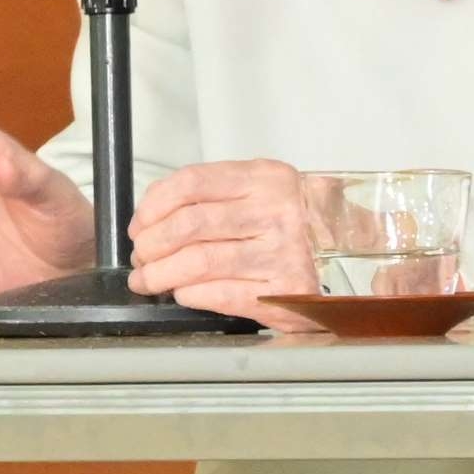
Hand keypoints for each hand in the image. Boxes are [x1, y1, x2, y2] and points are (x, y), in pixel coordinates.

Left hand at [128, 159, 316, 320]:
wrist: (334, 252)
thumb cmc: (281, 222)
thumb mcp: (253, 190)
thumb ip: (207, 194)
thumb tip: (150, 216)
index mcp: (264, 179)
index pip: (193, 183)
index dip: (154, 206)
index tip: (139, 225)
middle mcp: (277, 212)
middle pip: (190, 224)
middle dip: (152, 245)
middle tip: (141, 257)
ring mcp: (282, 252)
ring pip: (200, 261)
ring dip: (162, 274)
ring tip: (148, 279)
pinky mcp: (284, 291)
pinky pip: (221, 294)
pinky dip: (191, 294)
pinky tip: (182, 292)